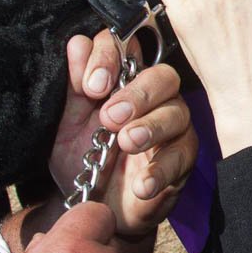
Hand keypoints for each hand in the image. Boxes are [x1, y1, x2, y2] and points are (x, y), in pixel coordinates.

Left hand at [49, 32, 195, 236]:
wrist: (96, 209)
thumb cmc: (86, 160)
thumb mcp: (68, 125)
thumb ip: (73, 88)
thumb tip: (77, 43)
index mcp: (125, 81)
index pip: (128, 47)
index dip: (111, 57)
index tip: (92, 87)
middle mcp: (154, 98)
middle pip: (163, 76)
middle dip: (137, 93)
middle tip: (110, 117)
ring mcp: (173, 128)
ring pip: (178, 113)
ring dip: (151, 127)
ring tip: (127, 143)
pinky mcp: (183, 160)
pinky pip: (182, 157)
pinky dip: (161, 170)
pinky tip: (141, 184)